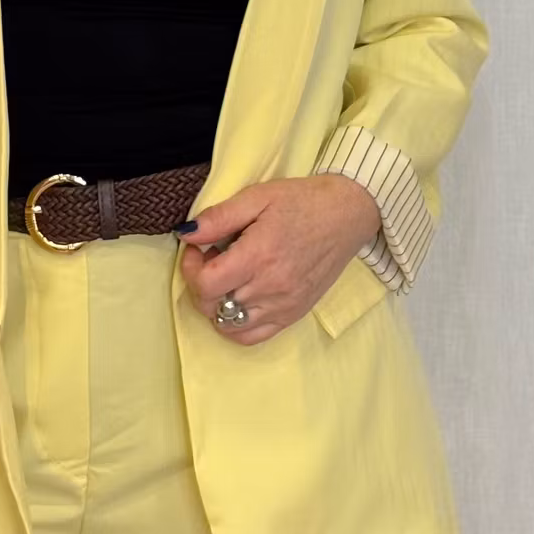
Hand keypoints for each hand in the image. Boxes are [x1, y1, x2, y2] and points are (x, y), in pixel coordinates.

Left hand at [176, 174, 381, 345]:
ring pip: (229, 326)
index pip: (206, 285)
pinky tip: (238, 300)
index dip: (190, 268)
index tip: (196, 249)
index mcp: (259, 256)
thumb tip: (187, 234)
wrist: (347, 214)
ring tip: (227, 279)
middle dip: (201, 284)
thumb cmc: (302, 201)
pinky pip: (253, 336)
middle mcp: (271, 288)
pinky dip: (236, 325)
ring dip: (216, 305)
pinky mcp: (294, 315)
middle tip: (212, 258)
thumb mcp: (257, 197)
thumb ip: (219, 218)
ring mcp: (284, 306)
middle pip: (213, 307)